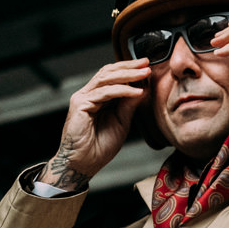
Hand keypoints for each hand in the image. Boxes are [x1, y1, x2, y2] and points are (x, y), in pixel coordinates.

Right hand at [37, 59, 150, 190]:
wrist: (85, 164)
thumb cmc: (100, 147)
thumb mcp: (122, 122)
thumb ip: (129, 105)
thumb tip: (143, 88)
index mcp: (97, 97)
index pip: (113, 76)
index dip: (129, 69)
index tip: (147, 66)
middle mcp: (88, 94)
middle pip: (109, 72)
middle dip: (129, 67)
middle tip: (147, 63)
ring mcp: (82, 98)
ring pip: (106, 78)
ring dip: (128, 75)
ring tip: (144, 74)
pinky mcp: (80, 104)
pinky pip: (104, 93)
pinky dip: (122, 91)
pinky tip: (136, 92)